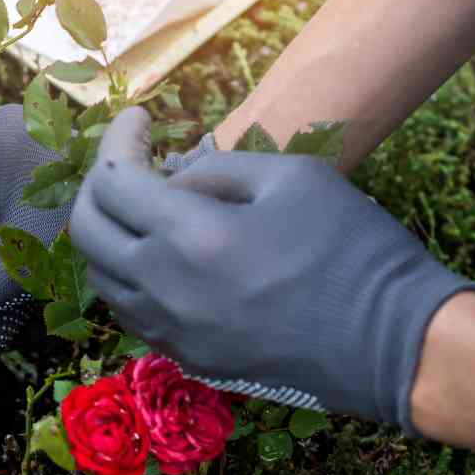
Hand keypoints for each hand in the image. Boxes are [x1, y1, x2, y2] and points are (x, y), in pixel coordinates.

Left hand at [72, 107, 474, 431]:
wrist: (389, 344)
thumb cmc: (351, 249)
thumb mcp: (292, 178)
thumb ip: (216, 169)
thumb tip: (170, 176)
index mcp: (189, 237)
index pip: (113, 180)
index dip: (117, 140)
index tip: (139, 119)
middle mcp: (162, 288)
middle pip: (85, 230)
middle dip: (97, 185)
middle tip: (127, 161)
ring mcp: (168, 329)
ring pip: (100, 274)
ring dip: (108, 233)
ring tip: (143, 207)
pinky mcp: (183, 356)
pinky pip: (128, 309)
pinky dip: (126, 273)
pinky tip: (157, 254)